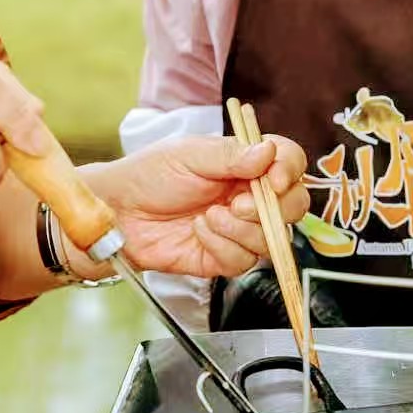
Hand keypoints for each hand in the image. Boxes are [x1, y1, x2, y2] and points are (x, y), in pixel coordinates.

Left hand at [82, 133, 307, 278]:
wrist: (119, 212)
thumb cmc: (149, 175)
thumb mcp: (189, 155)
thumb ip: (230, 155)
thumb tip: (268, 151)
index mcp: (244, 164)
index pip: (289, 162)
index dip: (289, 170)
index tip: (272, 179)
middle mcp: (248, 196)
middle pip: (293, 206)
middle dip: (272, 207)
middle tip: (239, 203)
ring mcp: (238, 229)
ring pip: (271, 238)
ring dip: (242, 229)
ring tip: (209, 216)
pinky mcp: (222, 257)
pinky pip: (243, 261)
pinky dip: (222, 246)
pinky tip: (199, 232)